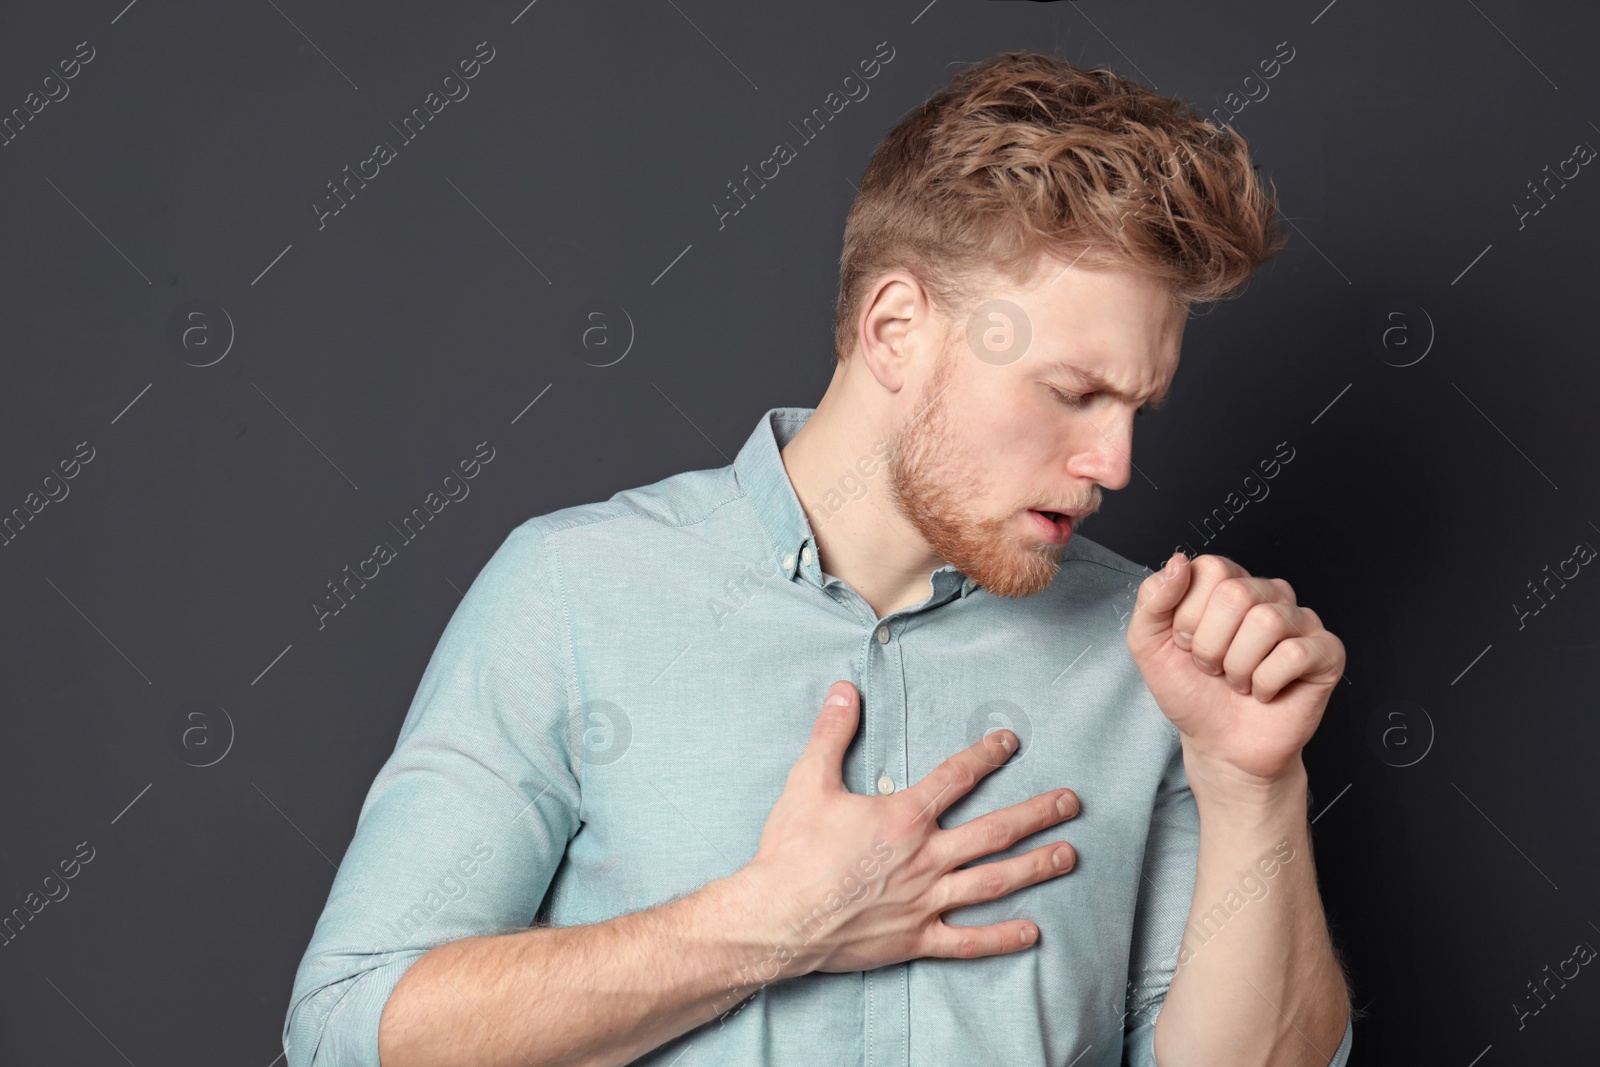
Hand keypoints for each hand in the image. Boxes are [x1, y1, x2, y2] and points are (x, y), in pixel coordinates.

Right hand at [738, 680, 1080, 979]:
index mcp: (903, 817)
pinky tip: (1033, 932)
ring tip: (1068, 855)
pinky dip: (1001, 938)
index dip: (985, 756)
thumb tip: (842, 690)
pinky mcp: (916, 939)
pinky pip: (968, 940)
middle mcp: (925, 857)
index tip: (1010, 743)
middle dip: (1037, 813)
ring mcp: (925, 901)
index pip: (955, 778)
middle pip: (994, 832)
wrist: (776, 916)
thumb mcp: (808, 782)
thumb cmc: (791, 851)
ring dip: (1034, 867)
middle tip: (1072, 803)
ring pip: (992, 882)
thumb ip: (831, 734)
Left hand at [1126, 552, 1344, 787]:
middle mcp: (1267, 594)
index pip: (1211, 568)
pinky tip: (1264, 692)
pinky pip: (1295, 654)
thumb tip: (1179, 561)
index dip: (1189, 615)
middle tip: (1213, 667)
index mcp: (1228, 583)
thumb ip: (1152, 598)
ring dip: (1238, 667)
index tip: (1186, 644)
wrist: (1219, 745)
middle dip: (1210, 644)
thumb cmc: (1190, 692)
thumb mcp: (1148, 644)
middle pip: (1236, 593)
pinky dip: (1267, 683)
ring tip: (1238, 681)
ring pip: (1266, 622)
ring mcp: (1300, 620)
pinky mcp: (1326, 652)